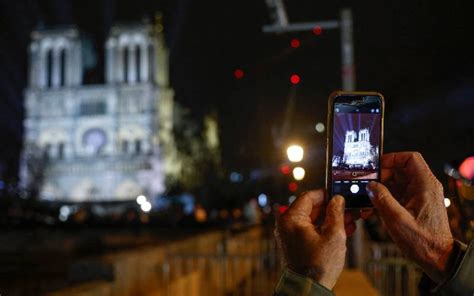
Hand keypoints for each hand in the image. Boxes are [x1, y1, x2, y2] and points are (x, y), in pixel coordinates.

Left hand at [275, 190, 346, 289]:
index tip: (339, 194)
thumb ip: (336, 213)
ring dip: (331, 219)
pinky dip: (325, 228)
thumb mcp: (333, 235)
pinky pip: (311, 229)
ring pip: (313, 219)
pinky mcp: (295, 243)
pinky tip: (342, 230)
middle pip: (311, 208)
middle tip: (348, 208)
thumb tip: (337, 199)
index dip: (326, 194)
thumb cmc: (318, 266)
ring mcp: (290, 234)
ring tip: (349, 220)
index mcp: (291, 218)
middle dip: (331, 208)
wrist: (309, 289)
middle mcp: (287, 224)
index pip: (309, 196)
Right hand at [366, 152, 453, 281]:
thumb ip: (382, 199)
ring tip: (367, 198)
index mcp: (425, 186)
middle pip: (400, 170)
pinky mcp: (413, 205)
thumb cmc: (423, 241)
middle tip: (367, 184)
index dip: (392, 158)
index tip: (376, 166)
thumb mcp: (397, 219)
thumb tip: (371, 186)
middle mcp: (424, 188)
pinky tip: (371, 208)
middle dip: (381, 176)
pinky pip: (396, 194)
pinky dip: (383, 198)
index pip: (410, 158)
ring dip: (380, 189)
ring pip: (396, 182)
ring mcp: (419, 196)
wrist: (436, 258)